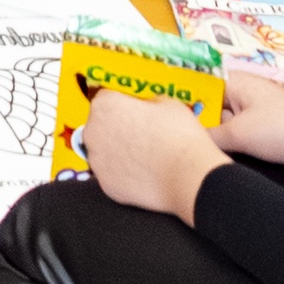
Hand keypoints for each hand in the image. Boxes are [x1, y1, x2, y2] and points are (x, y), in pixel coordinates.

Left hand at [79, 91, 225, 218]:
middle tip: (144, 137)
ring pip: (105, 152)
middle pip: (102, 126)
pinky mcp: (106, 185)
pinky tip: (145, 174)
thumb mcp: (168, 102)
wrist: (190, 178)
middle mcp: (93, 131)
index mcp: (105, 105)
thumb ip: (147, 101)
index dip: (125, 105)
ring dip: (120, 153)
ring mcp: (97, 160)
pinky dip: (125, 175)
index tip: (136, 113)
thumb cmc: (180, 138)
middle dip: (119, 130)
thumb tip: (145, 107)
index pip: (108, 98)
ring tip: (147, 158)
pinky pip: (113, 175)